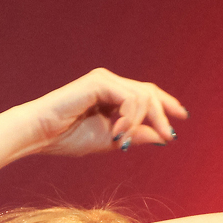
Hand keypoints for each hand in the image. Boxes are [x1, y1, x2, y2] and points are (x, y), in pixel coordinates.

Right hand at [22, 68, 186, 156]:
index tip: (182, 117)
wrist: (40, 135)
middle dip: (162, 115)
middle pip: (149, 93)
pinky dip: (129, 118)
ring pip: (142, 96)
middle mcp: (110, 82)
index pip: (146, 94)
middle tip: (169, 136)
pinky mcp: (99, 82)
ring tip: (124, 142)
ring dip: (141, 122)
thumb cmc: (68, 138)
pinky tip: (119, 133)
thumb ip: (136, 136)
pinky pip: (128, 99)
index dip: (166, 104)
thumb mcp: (111, 140)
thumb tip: (163, 136)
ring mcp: (104, 80)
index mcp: (112, 94)